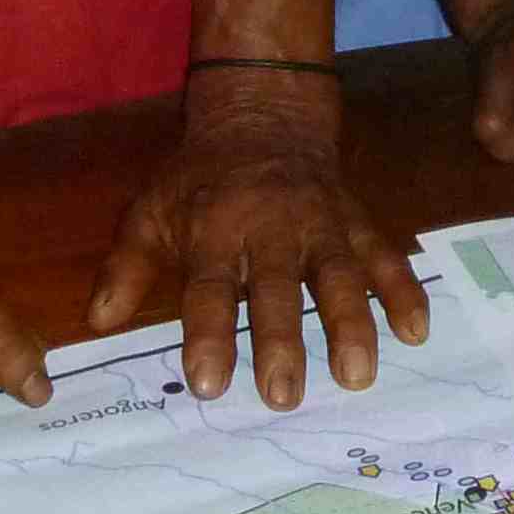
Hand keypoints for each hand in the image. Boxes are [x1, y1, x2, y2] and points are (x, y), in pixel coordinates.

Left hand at [86, 79, 431, 409]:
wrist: (265, 117)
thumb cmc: (201, 180)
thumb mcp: (151, 212)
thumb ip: (125, 269)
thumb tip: (97, 322)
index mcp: (215, 230)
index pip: (209, 288)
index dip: (208, 334)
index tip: (208, 383)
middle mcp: (270, 228)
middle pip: (277, 287)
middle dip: (280, 340)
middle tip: (282, 396)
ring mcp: (321, 224)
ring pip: (338, 274)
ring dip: (350, 323)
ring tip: (356, 375)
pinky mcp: (357, 222)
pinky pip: (384, 256)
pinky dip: (403, 290)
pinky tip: (416, 331)